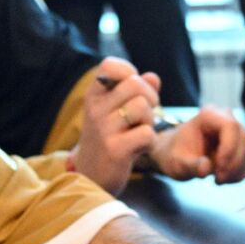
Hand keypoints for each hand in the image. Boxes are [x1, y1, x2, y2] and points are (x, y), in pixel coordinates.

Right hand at [69, 58, 159, 194]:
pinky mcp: (116, 150)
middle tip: (146, 114)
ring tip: (140, 132)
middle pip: (135, 83)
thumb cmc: (108, 140)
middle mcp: (95, 110)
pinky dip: (150, 142)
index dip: (130, 72)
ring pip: (142, 106)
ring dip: (150, 120)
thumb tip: (153, 77)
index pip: (109, 65)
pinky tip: (140, 148)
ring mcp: (104, 130)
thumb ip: (135, 93)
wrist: (91, 178)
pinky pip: (147, 133)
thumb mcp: (115, 113)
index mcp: (93, 97)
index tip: (133, 90)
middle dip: (150, 97)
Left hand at [148, 107, 244, 184]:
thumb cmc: (175, 154)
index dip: (229, 148)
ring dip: (236, 170)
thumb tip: (205, 168)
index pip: (230, 126)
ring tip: (218, 179)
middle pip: (242, 139)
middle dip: (233, 163)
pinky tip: (225, 178)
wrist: (176, 155)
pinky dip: (239, 173)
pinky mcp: (240, 147)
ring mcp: (235, 133)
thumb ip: (191, 166)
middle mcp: (225, 119)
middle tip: (218, 179)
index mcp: (208, 116)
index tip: (219, 168)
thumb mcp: (177, 162)